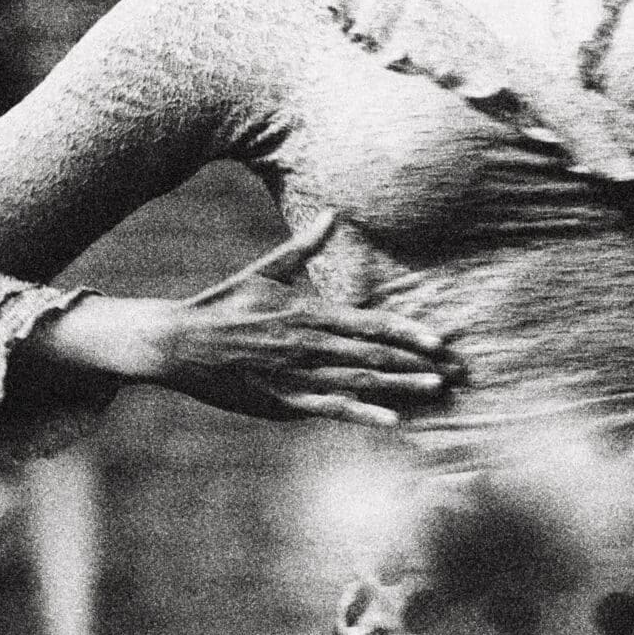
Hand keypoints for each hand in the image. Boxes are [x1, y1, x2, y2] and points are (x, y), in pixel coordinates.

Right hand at [152, 216, 457, 428]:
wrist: (178, 342)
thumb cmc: (223, 304)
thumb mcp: (264, 271)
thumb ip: (302, 248)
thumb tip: (331, 213)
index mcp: (305, 310)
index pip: (368, 322)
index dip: (406, 332)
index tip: (439, 340)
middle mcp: (306, 342)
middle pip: (372, 354)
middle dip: (417, 362)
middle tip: (456, 371)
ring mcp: (294, 374)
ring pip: (358, 382)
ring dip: (400, 386)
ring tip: (435, 389)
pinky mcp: (281, 401)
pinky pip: (328, 408)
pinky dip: (361, 413)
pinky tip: (391, 420)